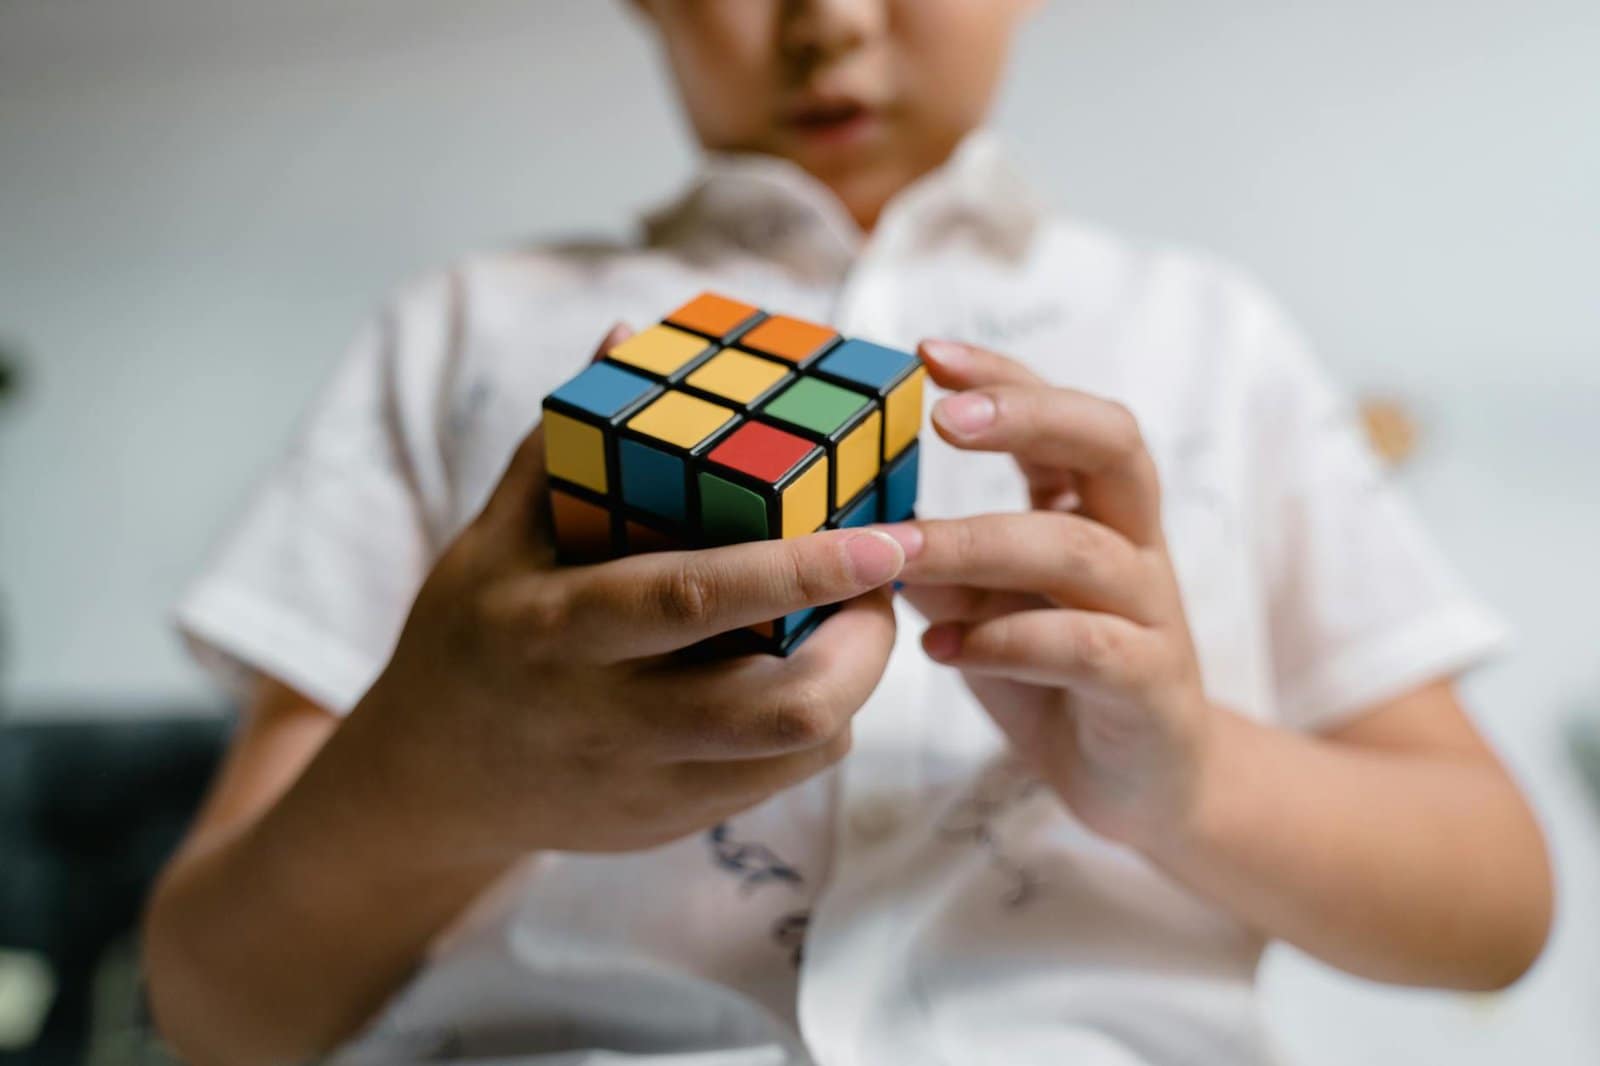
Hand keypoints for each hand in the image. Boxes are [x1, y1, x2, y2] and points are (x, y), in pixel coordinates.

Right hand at [347, 325, 906, 865]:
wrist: (428, 785)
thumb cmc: (469, 634)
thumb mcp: (492, 535)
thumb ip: (567, 444)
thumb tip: (631, 335)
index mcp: (560, 629)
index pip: (695, 599)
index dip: (800, 570)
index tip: (885, 537)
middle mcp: (608, 718)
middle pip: (778, 707)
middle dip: (865, 644)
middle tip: (882, 580)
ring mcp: (646, 785)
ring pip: (797, 750)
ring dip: (854, 681)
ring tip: (852, 619)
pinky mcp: (673, 824)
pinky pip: (780, 779)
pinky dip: (818, 721)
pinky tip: (803, 671)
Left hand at [877, 339, 1211, 847]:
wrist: (1145, 781)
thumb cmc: (1053, 677)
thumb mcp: (981, 608)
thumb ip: (936, 563)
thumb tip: (848, 521)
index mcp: (1095, 508)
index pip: (1063, 416)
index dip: (1004, 378)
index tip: (926, 354)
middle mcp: (1133, 543)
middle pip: (1111, 444)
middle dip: (1027, 418)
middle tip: (943, 417)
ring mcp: (1150, 611)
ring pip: (1080, 549)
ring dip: (979, 543)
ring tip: (897, 554)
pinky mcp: (1150, 684)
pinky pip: (1086, 647)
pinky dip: (1007, 642)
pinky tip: (940, 648)